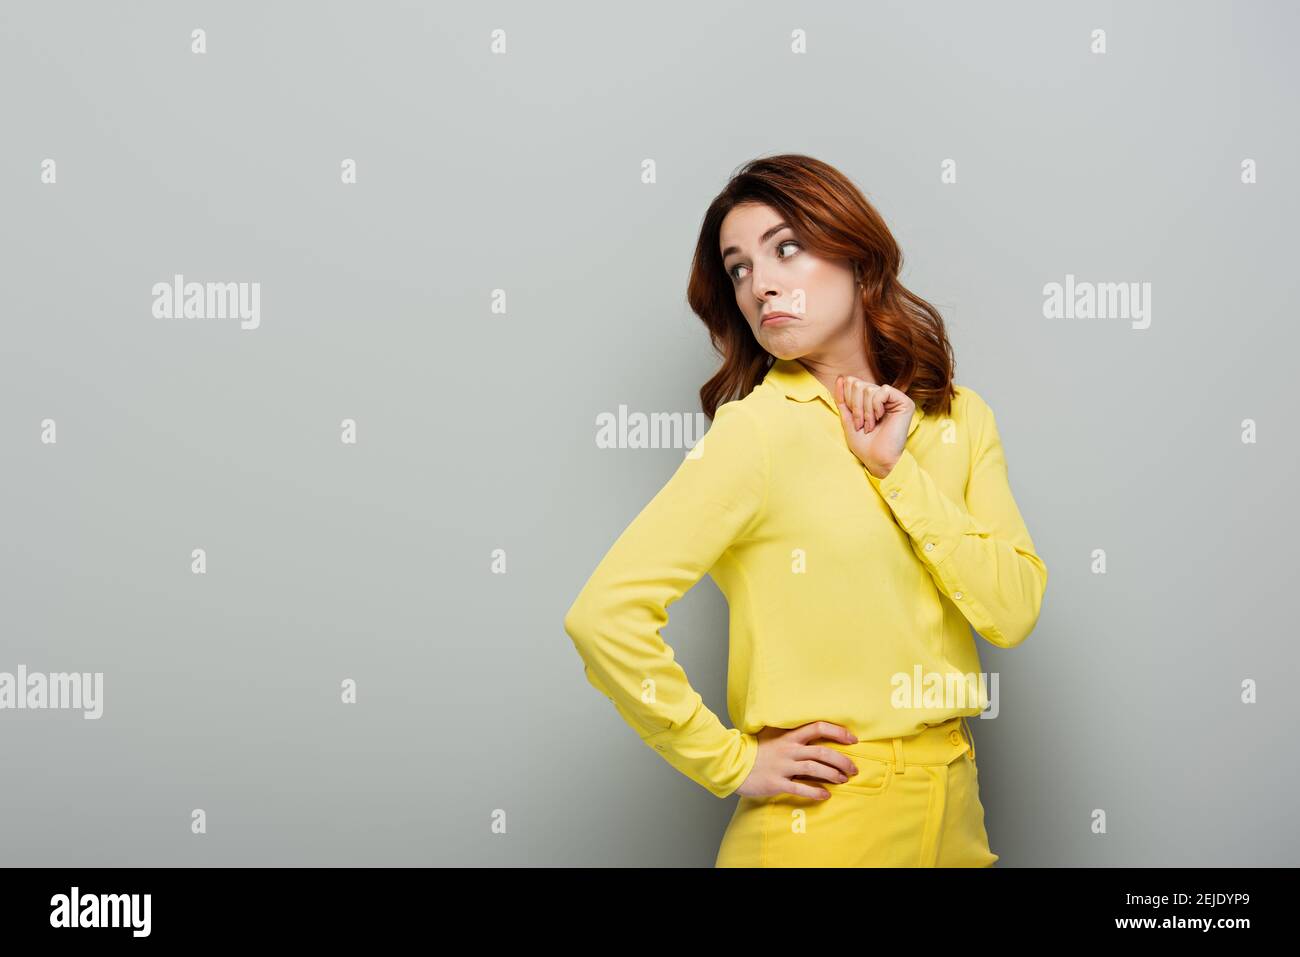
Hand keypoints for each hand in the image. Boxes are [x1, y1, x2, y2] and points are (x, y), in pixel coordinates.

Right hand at [735, 721, 860, 799]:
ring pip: (815, 769)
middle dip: (842, 760)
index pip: (818, 727)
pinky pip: (800, 788)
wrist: (732, 764)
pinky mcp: (777, 783)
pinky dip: (815, 792)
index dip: (838, 732)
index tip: (853, 739)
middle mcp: (788, 750)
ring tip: (844, 780)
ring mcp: (783, 766)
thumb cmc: (755, 751)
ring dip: (833, 775)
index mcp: (789, 736)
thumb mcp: (773, 737)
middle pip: (822, 752)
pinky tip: (825, 795)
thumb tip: (813, 733)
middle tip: (853, 768)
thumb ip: (792, 735)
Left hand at [834, 375, 914, 477]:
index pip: (852, 383)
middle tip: (861, 425)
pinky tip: (880, 418)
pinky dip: (876, 407)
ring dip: (865, 412)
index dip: (848, 401)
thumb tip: (841, 377)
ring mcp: (894, 398)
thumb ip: (842, 398)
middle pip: (859, 384)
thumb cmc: (864, 444)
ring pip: (869, 389)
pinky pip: (882, 391)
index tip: (855, 421)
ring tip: (870, 426)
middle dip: (856, 407)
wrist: (876, 459)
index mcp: (871, 399)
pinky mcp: (904, 402)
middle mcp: (883, 396)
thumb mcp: (847, 418)